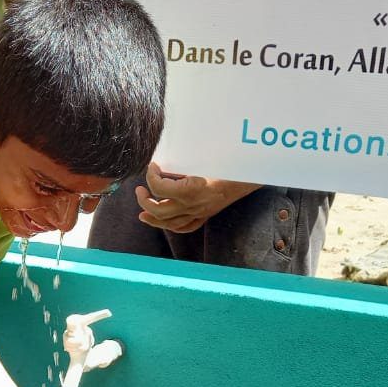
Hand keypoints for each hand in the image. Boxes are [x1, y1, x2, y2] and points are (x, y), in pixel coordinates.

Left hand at [136, 164, 261, 233]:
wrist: (248, 176)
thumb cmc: (226, 165)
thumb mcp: (203, 159)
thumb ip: (182, 163)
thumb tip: (163, 162)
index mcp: (191, 189)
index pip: (159, 187)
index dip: (150, 175)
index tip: (152, 165)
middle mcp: (193, 205)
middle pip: (158, 209)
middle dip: (144, 200)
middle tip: (139, 189)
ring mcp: (199, 213)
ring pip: (168, 223)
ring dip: (151, 217)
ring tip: (142, 211)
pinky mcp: (204, 216)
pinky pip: (184, 227)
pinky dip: (169, 225)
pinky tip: (162, 221)